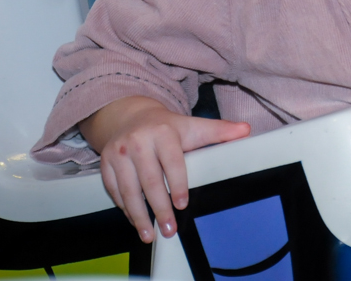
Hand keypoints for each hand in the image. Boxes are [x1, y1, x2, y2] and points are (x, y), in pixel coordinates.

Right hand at [80, 96, 250, 242]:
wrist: (131, 116)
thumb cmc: (166, 127)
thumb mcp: (193, 126)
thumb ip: (219, 130)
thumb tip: (245, 130)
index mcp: (163, 132)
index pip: (172, 162)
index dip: (178, 184)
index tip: (183, 204)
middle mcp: (138, 142)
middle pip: (150, 181)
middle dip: (159, 208)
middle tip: (169, 229)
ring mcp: (119, 153)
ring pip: (128, 190)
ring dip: (139, 215)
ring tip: (150, 234)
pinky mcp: (105, 164)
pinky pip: (114, 191)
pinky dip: (126, 208)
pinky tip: (136, 220)